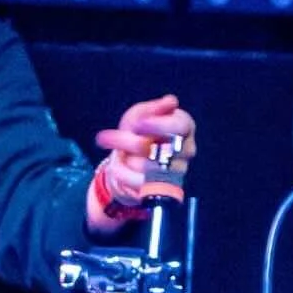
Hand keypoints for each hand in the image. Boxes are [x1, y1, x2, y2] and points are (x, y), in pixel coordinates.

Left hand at [92, 94, 197, 218]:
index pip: (180, 127)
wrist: (129, 160)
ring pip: (146, 166)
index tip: (139, 124)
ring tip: (116, 152)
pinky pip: (136, 183)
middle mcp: (185, 151)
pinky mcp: (160, 190)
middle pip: (161, 148)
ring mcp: (175, 173)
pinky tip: (117, 166)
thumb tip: (171, 101)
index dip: (158, 125)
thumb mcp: (140, 114)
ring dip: (125, 157)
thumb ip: (152, 109)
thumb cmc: (138, 131)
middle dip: (131, 143)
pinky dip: (122, 173)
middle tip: (106, 137)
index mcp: (185, 128)